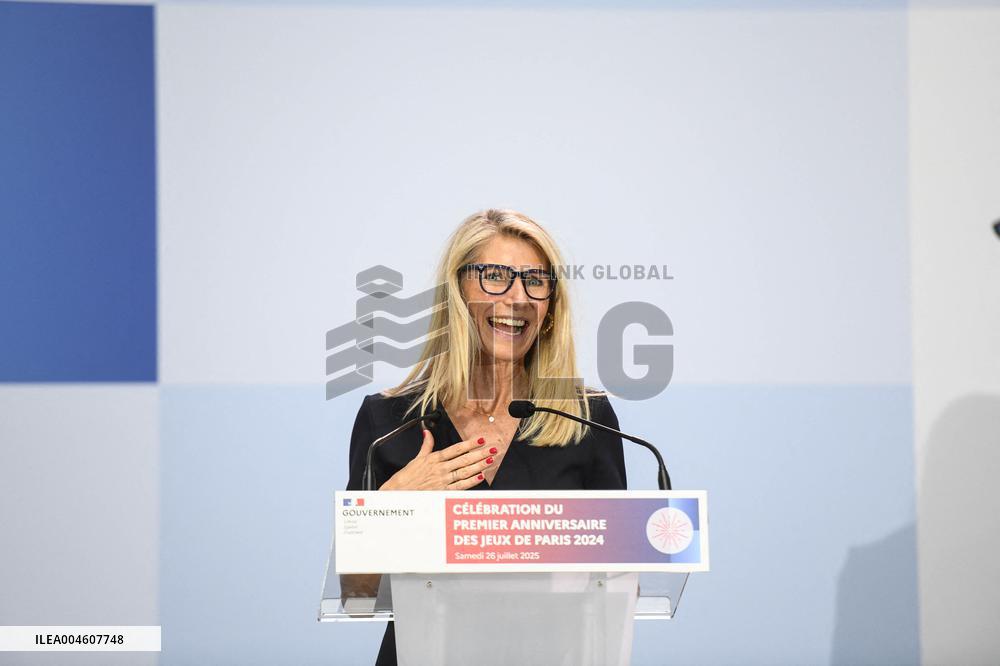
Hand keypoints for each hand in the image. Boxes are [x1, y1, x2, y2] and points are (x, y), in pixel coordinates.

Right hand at [379, 429, 493, 489]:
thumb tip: (427, 432)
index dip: (470, 444)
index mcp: (434, 458)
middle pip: (464, 459)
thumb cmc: (406, 477)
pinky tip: (480, 476)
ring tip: (490, 460)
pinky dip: (471, 481)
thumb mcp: (416, 458)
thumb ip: (426, 446)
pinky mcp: (443, 492)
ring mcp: (443, 480)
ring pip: (465, 471)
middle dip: (480, 453)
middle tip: (492, 449)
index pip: (456, 449)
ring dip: (479, 465)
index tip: (481, 439)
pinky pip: (460, 486)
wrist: (398, 493)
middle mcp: (440, 468)